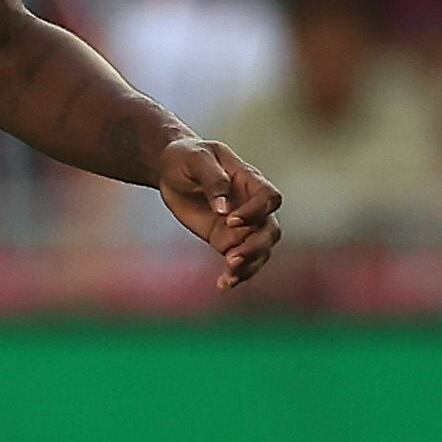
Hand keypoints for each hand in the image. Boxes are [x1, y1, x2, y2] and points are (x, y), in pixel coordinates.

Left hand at [156, 137, 282, 289]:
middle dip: (255, 246)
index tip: (230, 220)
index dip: (256, 211)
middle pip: (270, 230)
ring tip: (228, 276)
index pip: (269, 198)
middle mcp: (252, 205)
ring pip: (260, 250)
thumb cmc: (187, 156)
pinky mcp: (226, 239)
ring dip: (249, 265)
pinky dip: (236, 274)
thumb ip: (213, 181)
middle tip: (232, 257)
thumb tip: (223, 209)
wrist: (171, 168)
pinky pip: (239, 260)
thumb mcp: (196, 159)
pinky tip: (223, 284)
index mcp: (249, 180)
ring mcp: (242, 225)